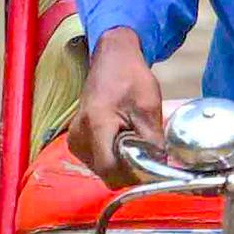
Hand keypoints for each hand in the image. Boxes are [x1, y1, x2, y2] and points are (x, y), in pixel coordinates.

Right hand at [70, 29, 165, 184]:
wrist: (112, 59)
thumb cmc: (130, 78)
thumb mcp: (149, 108)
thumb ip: (153, 141)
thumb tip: (159, 168)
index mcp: (96, 124)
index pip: (110, 170)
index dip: (132, 175)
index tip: (148, 166)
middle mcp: (79, 135)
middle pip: (105, 173)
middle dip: (128, 169)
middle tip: (144, 151)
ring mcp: (74, 138)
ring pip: (101, 170)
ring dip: (120, 164)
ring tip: (131, 140)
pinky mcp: (75, 140)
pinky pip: (96, 161)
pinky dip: (111, 157)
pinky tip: (120, 139)